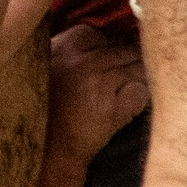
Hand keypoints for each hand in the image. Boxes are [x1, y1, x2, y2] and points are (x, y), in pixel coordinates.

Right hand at [45, 24, 149, 164]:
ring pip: (136, 68)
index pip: (98, 34)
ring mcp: (98, 83)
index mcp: (61, 50)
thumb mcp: (46, 71)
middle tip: (127, 78)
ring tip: (128, 93)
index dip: (110, 47)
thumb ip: (69, 53)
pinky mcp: (112, 106)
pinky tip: (129, 108)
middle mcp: (80, 62)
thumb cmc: (48, 113)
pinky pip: (140, 92)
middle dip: (130, 63)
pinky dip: (140, 99)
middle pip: (122, 49)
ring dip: (139, 80)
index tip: (112, 61)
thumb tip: (103, 41)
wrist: (49, 152)